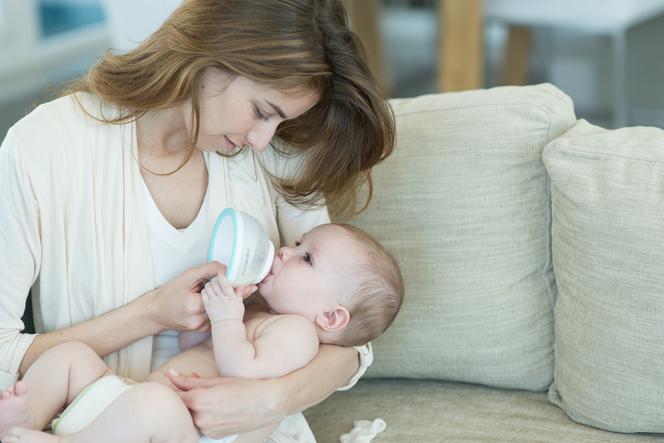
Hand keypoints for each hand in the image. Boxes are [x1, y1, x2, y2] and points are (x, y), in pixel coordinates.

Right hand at [146, 262, 225, 331]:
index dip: (215, 285)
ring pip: (216, 310)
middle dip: (214, 294)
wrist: (156, 310)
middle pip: (218, 301)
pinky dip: (208, 310)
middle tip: (201, 290)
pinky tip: (198, 306)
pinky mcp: (199, 330)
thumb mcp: (187, 276)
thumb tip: (224, 269)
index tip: (208, 283)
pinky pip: (211, 317)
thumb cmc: (169, 293)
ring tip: (198, 298)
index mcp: (195, 305)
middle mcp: (198, 319)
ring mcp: (199, 326)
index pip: (218, 292)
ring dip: (212, 302)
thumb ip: (208, 270)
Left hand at [166, 370, 284, 437]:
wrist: (268, 403)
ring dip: (196, 409)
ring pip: (193, 418)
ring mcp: (207, 429)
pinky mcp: (214, 436)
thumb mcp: (217, 380)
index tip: (176, 383)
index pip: (174, 396)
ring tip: (214, 399)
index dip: (174, 389)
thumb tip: (170, 375)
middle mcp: (200, 418)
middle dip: (187, 398)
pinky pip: (203, 426)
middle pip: (183, 408)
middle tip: (202, 389)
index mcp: (198, 400)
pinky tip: (219, 409)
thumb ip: (190, 380)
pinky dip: (206, 418)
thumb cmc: (245, 387)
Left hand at [202, 273, 255, 323]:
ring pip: (208, 287)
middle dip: (215, 278)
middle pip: (215, 283)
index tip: (221, 273)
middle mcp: (220, 298)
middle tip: (216, 278)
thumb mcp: (239, 303)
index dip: (222, 276)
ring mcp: (212, 301)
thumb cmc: (234, 315)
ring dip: (210, 283)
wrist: (226, 326)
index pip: (224, 283)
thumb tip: (246, 286)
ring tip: (212, 284)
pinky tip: (207, 291)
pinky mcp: (207, 305)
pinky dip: (205, 290)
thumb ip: (241, 293)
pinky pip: (204, 294)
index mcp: (229, 297)